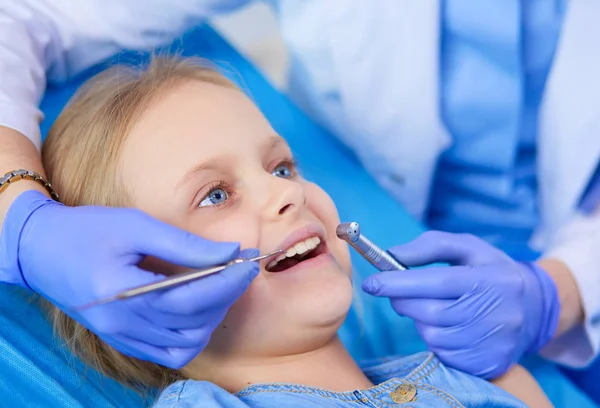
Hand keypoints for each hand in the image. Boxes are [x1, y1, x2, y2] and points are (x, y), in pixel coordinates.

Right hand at [0, 191, 259, 367]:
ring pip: (186, 344)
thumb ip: (184, 244)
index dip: (227, 281)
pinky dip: (192, 335)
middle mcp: (123, 324)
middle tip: (240, 269)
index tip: (248, 261)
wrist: (40, 250)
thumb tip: (229, 251)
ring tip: (221, 286)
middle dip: (226, 295)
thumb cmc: (86, 230)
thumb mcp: (136, 225)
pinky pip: (168, 353)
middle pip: (193, 322)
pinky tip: (199, 309)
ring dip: (212, 317)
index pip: (192, 298)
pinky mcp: (123, 339)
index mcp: (123, 293)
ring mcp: (122, 336)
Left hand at [362, 231, 559, 378]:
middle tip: (396, 292)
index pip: (436, 283)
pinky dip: (435, 338)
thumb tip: (392, 255)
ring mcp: (492, 342)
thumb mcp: (468, 247)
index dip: (399, 284)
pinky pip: (444, 353)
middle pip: (430, 313)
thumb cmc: (491, 270)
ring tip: (430, 306)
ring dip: (419, 320)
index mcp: (488, 280)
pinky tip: (445, 325)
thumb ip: (430, 246)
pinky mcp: (488, 363)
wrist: (535, 307)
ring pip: (433, 335)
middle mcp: (494, 313)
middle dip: (403, 301)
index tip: (373, 283)